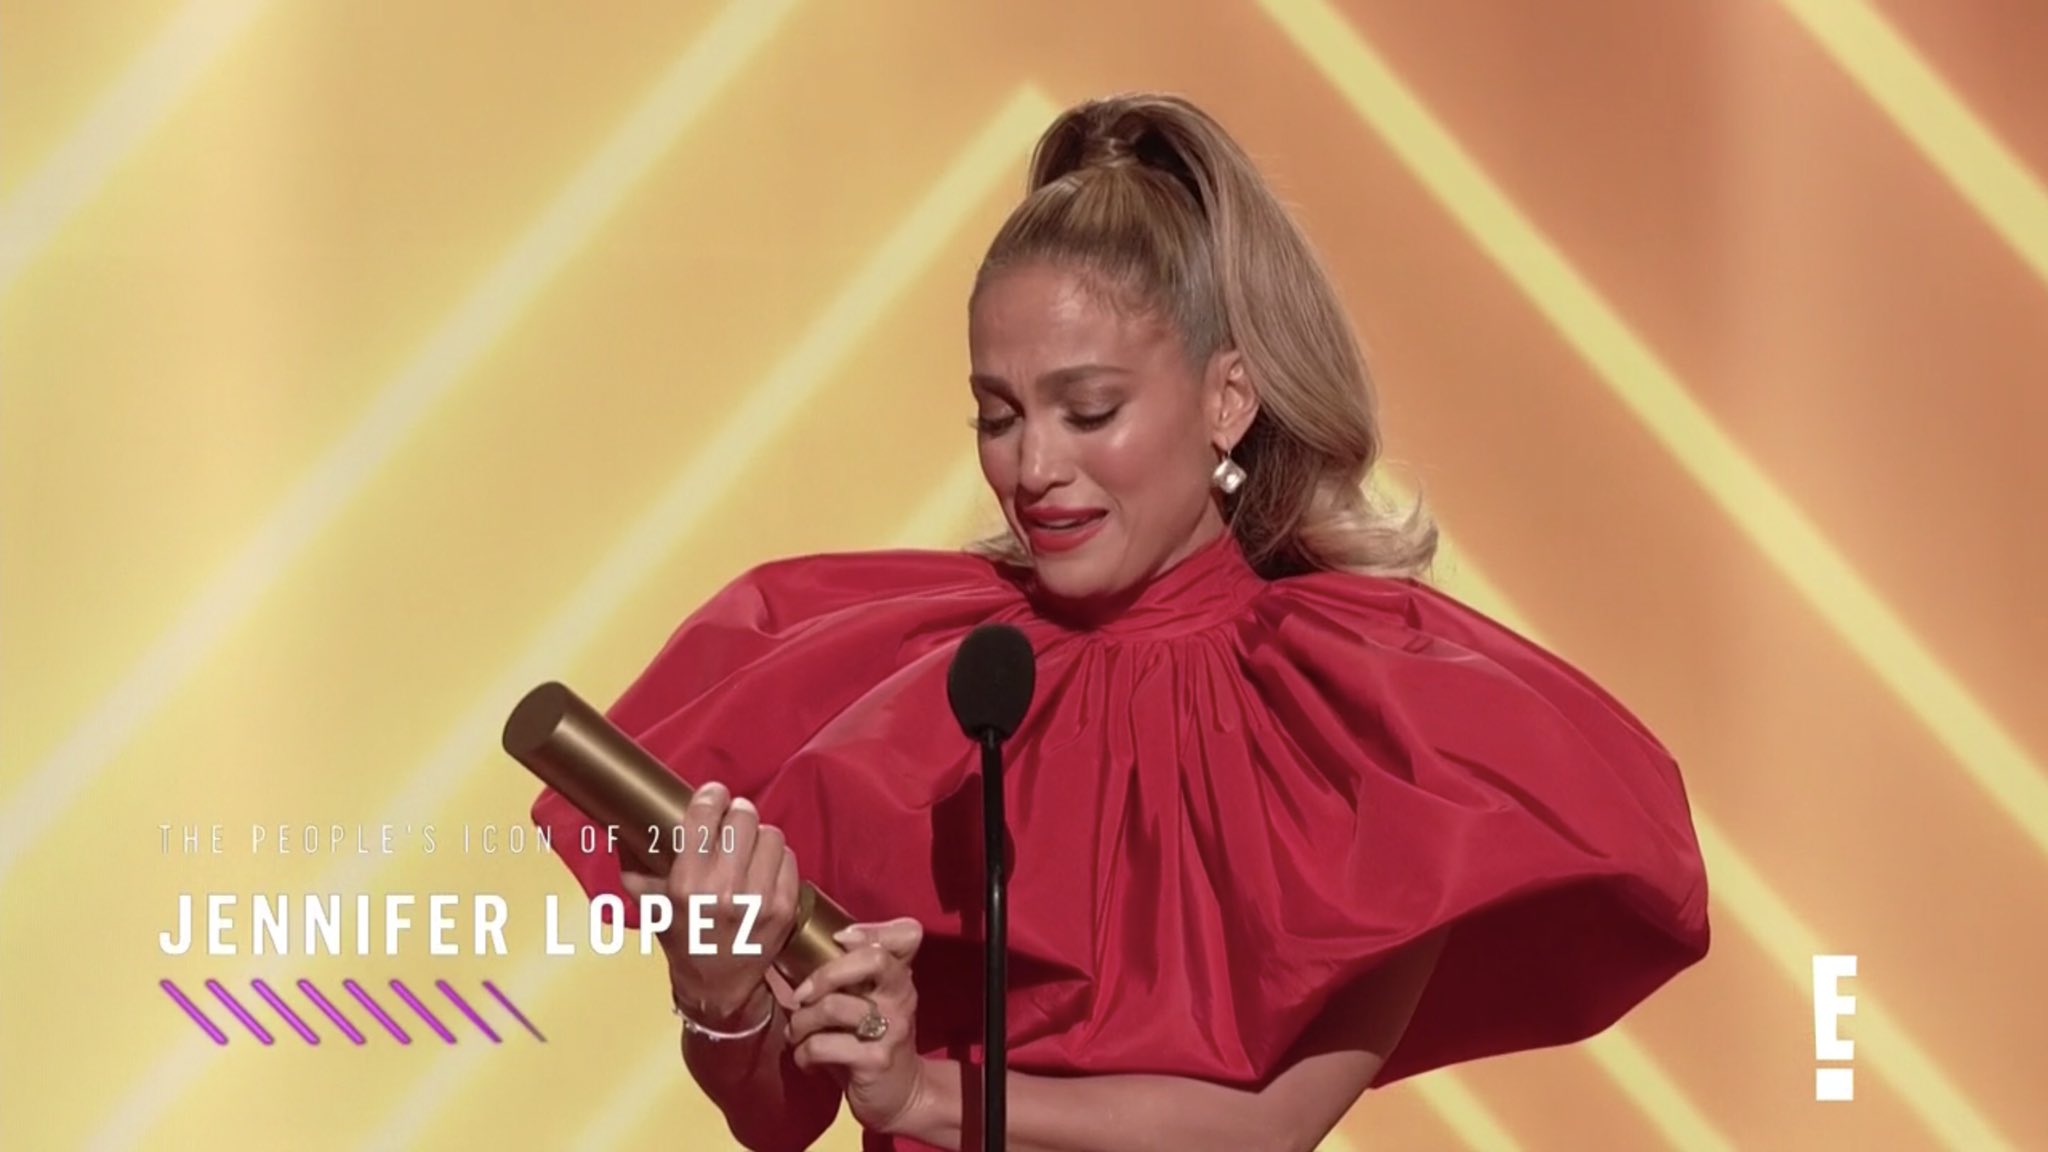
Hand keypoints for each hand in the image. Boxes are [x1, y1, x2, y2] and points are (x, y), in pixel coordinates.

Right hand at [619, 781, 798, 1027]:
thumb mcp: (651, 903)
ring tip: (748, 850)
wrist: (717, 987)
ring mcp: (760, 900)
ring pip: (771, 835)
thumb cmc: (683, 939)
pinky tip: (763, 871)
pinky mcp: (785, 908)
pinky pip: (789, 860)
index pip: (705, 816)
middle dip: (737, 816)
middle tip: (732, 823)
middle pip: (744, 818)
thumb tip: (622, 824)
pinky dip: (777, 860)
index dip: (712, 796)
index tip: (714, 795)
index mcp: (687, 886)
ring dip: (759, 837)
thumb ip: (637, 864)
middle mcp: (724, 891)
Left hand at [787, 918, 928, 1132]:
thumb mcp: (866, 1004)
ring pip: (834, 1006)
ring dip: (801, 1023)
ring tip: (797, 1035)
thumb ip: (843, 977)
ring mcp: (892, 1028)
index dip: (872, 929)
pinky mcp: (875, 1060)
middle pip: (873, 959)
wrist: (901, 1095)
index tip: (839, 939)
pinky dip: (803, 1053)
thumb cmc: (871, 1042)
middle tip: (801, 996)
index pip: (906, 935)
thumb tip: (783, 949)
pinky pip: (823, 1046)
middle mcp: (901, 995)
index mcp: (898, 976)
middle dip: (825, 973)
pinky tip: (806, 1060)